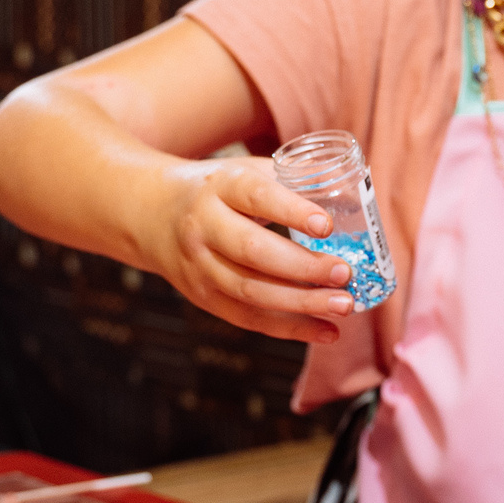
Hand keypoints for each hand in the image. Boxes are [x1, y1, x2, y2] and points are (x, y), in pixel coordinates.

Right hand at [140, 156, 361, 344]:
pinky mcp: (204, 297)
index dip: (291, 211)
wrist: (151, 214)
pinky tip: (326, 331)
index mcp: (220, 187)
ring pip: (251, 292)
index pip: (256, 196)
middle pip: (253, 252)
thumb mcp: (245, 171)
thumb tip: (352, 187)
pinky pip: (249, 319)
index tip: (327, 225)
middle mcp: (204, 227)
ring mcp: (200, 267)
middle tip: (345, 273)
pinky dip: (291, 329)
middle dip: (303, 267)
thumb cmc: (219, 190)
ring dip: (302, 304)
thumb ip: (292, 179)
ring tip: (345, 305)